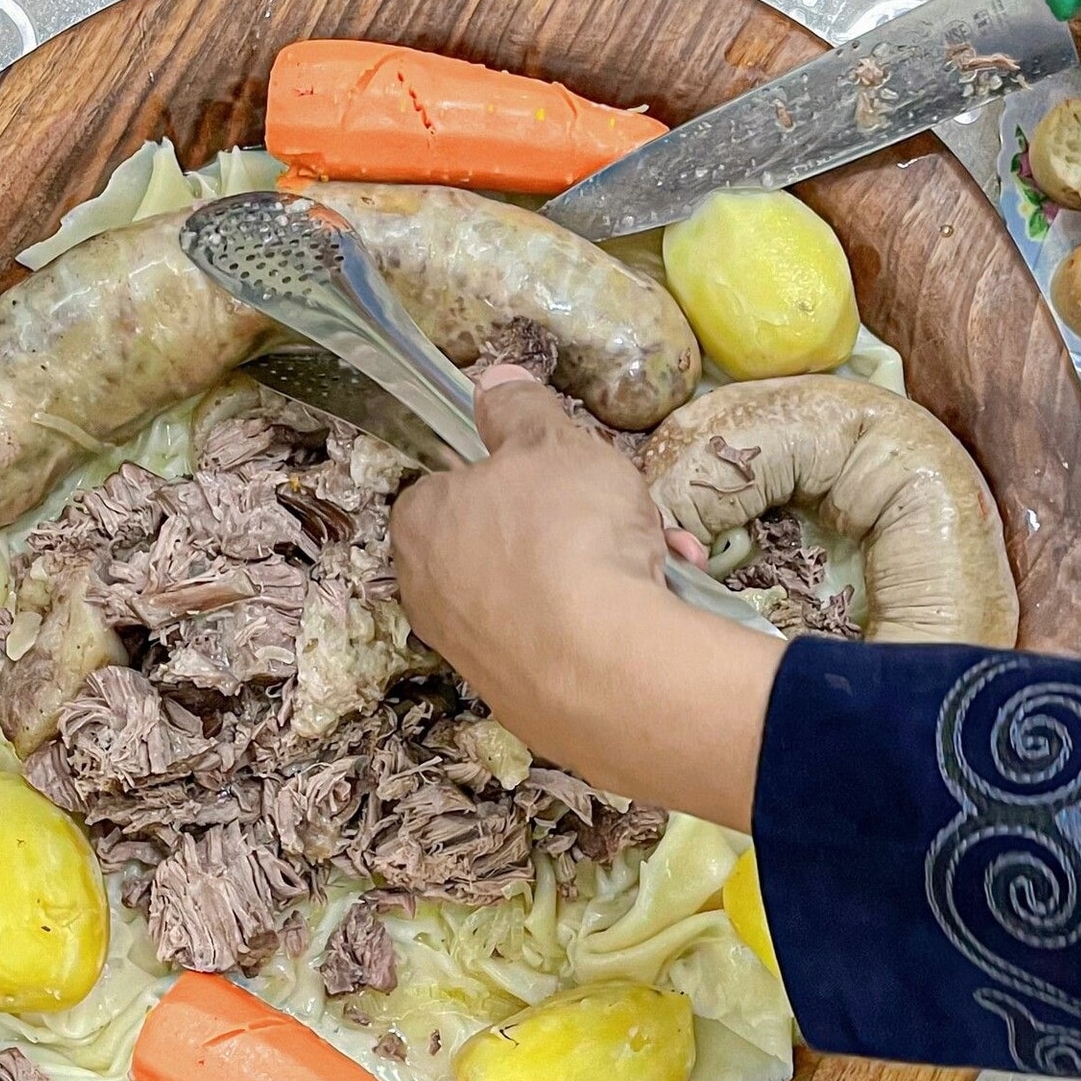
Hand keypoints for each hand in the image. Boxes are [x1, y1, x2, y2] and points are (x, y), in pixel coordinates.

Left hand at [390, 368, 783, 832]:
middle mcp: (430, 596)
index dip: (505, 472)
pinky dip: (609, 620)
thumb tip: (495, 379)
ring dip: (605, 568)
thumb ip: (520, 407)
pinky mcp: (524, 702)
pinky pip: (569, 642)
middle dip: (571, 524)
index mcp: (419, 525)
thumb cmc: (567, 533)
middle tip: (623, 512)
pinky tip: (661, 603)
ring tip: (661, 555)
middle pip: (503, 541)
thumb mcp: (551, 442)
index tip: (556, 471)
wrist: (606, 667)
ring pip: (545, 592)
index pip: (448, 484)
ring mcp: (475, 655)